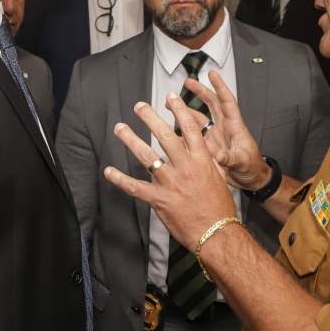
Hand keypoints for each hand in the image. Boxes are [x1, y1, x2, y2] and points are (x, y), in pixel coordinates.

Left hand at [104, 93, 236, 249]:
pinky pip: (135, 187)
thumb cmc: (220, 208)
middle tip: (138, 106)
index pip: (190, 129)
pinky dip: (119, 179)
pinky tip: (108, 171)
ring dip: (131, 140)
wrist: (217, 234)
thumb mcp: (219, 178)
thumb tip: (203, 148)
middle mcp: (185, 168)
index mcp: (202, 161)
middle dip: (150, 118)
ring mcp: (170, 183)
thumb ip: (209, 161)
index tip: (171, 96)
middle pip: (165, 136)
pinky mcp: (159, 199)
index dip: (180, 110)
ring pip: (146, 156)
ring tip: (120, 128)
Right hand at [180, 71, 269, 190]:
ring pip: (198, 117)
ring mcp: (214, 135)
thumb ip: (231, 158)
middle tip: (187, 82)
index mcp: (235, 126)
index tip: (212, 74)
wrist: (250, 180)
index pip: (227, 102)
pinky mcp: (207, 145)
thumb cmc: (252, 168)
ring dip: (186, 109)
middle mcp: (223, 127)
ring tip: (171, 102)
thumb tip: (219, 156)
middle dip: (200, 91)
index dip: (220, 87)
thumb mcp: (243, 162)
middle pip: (211, 104)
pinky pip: (192, 135)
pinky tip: (169, 127)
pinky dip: (181, 131)